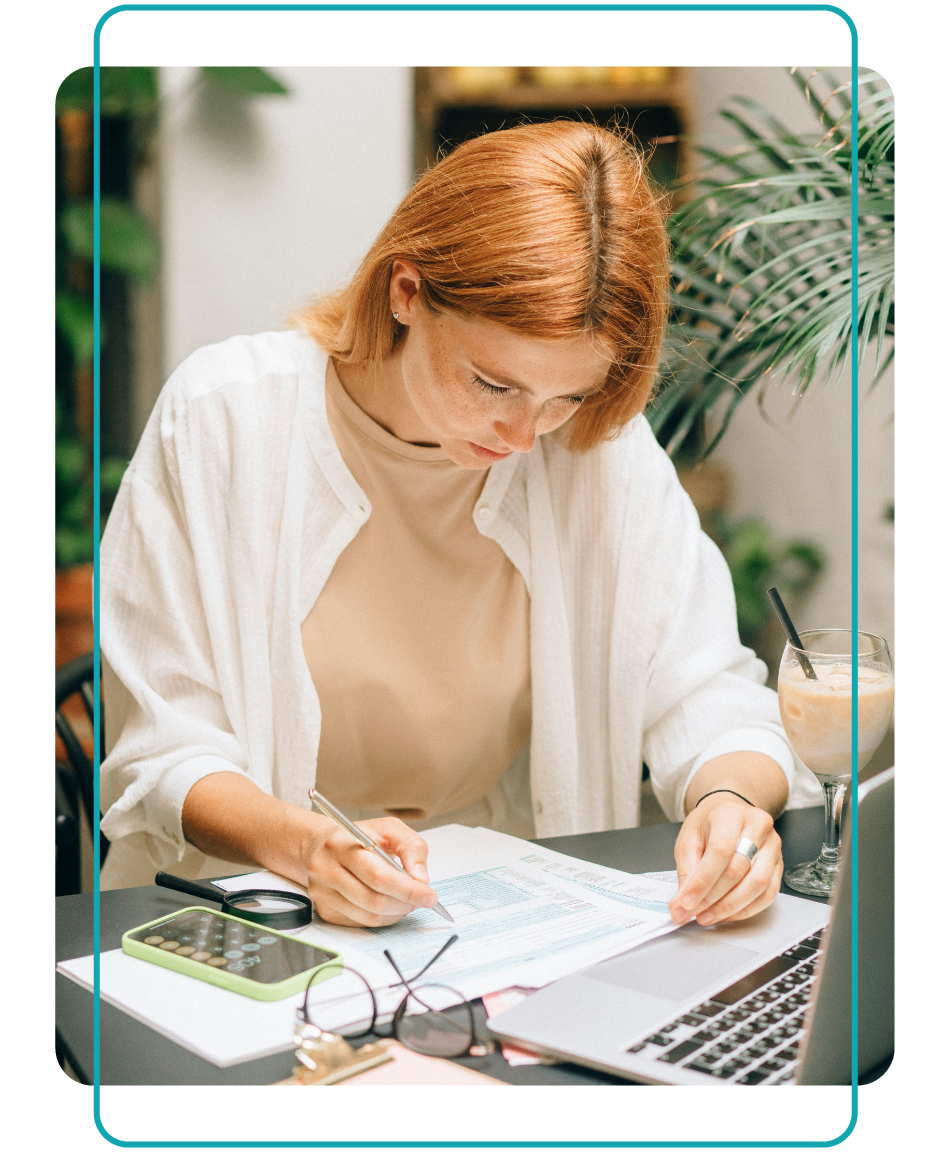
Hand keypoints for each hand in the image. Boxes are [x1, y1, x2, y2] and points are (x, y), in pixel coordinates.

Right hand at [304, 816, 437, 926]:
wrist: (321, 846)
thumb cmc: (360, 837)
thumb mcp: (389, 828)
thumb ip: (411, 847)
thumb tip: (421, 879)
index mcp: (341, 844)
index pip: (378, 876)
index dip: (407, 889)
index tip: (429, 895)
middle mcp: (325, 870)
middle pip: (374, 900)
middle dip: (405, 903)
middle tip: (422, 899)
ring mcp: (322, 893)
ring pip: (369, 916)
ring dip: (396, 913)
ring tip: (407, 900)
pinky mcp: (325, 910)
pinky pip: (361, 923)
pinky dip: (383, 918)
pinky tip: (390, 904)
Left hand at [668, 795, 782, 926]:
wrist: (730, 813)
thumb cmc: (709, 825)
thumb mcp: (689, 839)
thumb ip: (686, 871)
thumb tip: (681, 906)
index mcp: (730, 815)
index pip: (720, 851)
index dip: (703, 882)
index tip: (686, 903)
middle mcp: (758, 827)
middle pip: (739, 870)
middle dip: (712, 898)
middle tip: (692, 913)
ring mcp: (773, 846)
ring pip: (758, 885)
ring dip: (730, 907)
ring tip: (707, 916)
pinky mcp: (779, 864)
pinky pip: (768, 894)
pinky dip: (746, 909)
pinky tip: (727, 913)